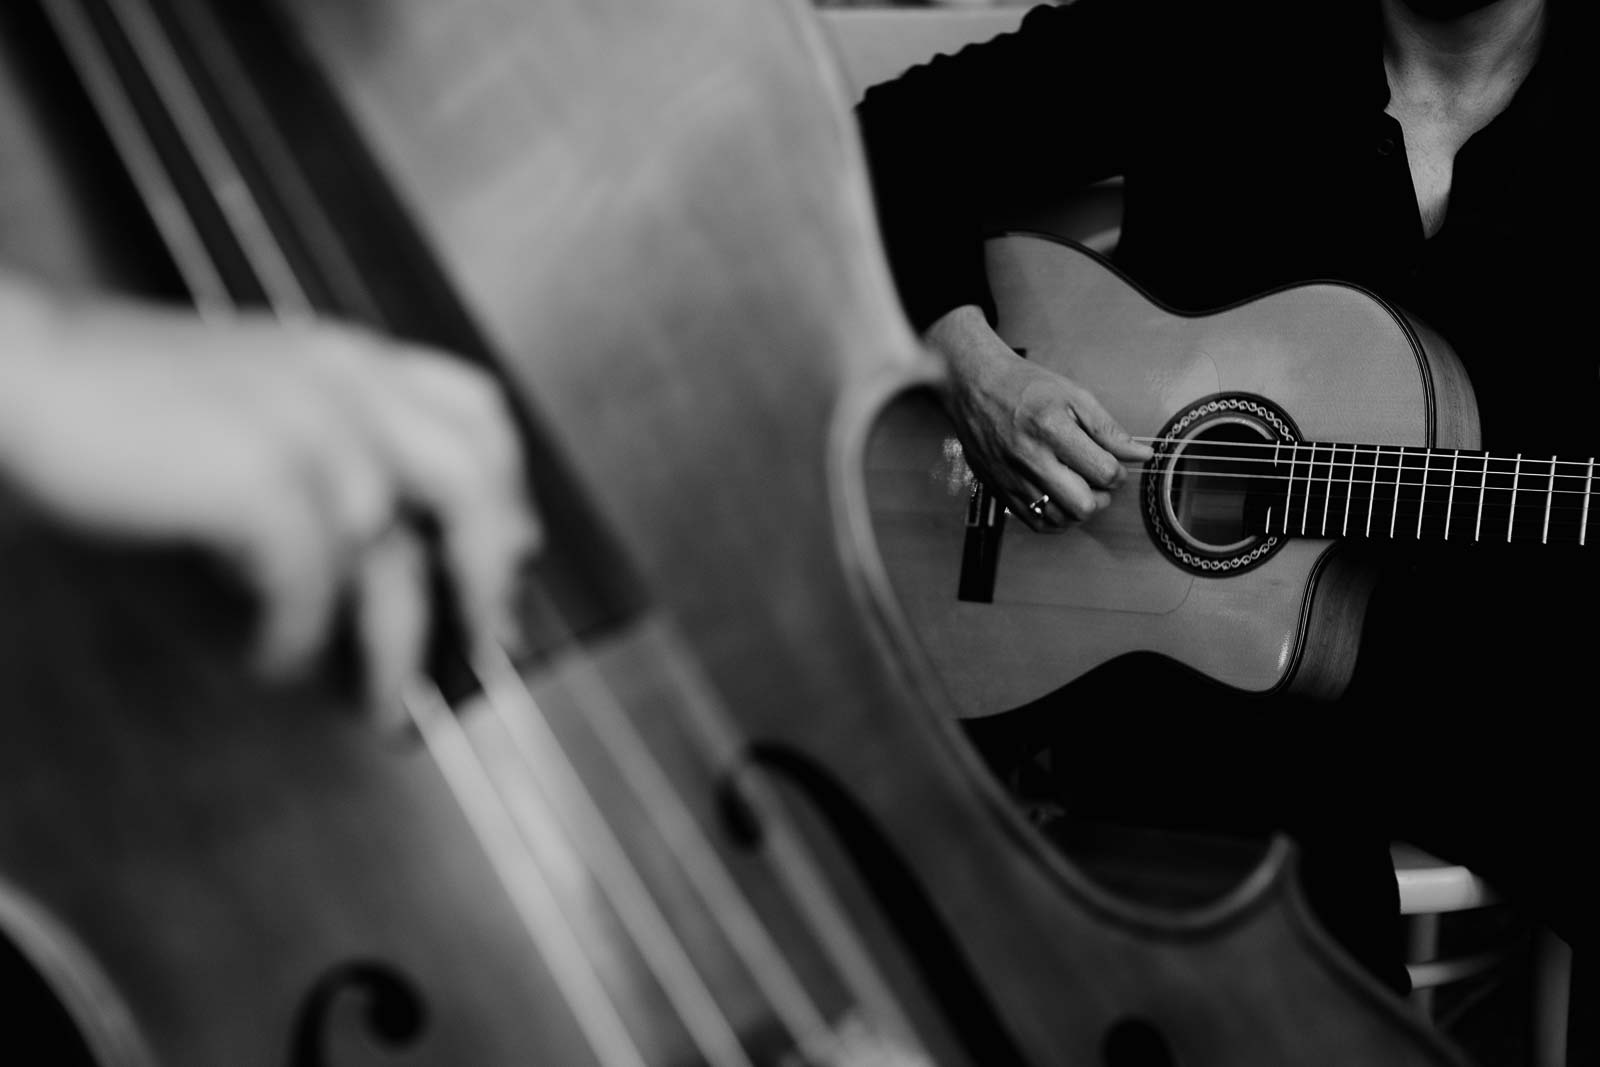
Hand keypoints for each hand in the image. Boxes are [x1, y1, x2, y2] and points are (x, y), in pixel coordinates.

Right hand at [0, 275, 538, 712]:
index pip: (478, 410)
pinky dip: (298, 637)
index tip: (514, 561)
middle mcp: (346, 382)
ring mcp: (305, 426)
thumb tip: (391, 526)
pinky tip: (272, 659)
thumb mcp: (259, 393)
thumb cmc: (128, 395)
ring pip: (391, 555)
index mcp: (352, 357)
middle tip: (482, 650)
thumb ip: (338, 441)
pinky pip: (310, 582)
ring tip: (379, 701)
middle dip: (488, 578)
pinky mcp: (256, 476)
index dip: (510, 493)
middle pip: (472, 482)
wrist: (25, 369)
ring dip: (391, 643)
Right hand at [925, 304, 1150, 530]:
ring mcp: (1012, 478)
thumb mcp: (1074, 395)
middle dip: (1101, 496)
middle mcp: (1030, 457)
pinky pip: (1036, 523)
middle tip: (1097, 480)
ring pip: (1060, 519)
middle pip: (1082, 505)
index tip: (1112, 463)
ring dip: (1078, 509)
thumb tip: (1142, 454)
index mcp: (1052, 428)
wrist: (974, 386)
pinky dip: (1056, 519)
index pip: (1103, 472)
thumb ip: (1108, 429)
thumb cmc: (1026, 386)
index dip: (1118, 472)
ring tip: (1079, 489)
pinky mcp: (999, 490)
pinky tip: (1060, 499)